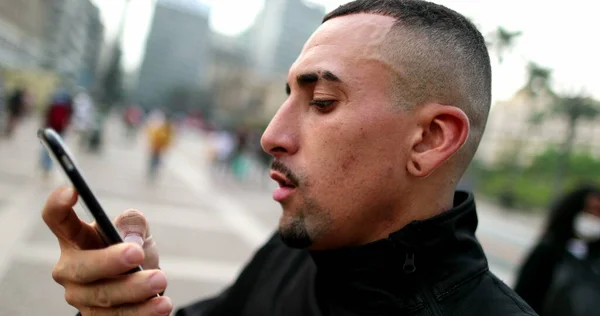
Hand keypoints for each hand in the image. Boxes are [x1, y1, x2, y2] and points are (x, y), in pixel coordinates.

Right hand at [42, 186, 172, 314]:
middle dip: (110, 261)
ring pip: (103, 296)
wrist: (146, 288)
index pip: (56, 219)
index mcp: (75, 239)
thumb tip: (130, 238)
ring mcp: (81, 297)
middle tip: (137, 254)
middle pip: (80, 267)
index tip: (74, 191)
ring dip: (134, 289)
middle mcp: (70, 269)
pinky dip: (142, 312)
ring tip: (160, 280)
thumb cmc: (134, 252)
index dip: (59, 205)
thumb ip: (133, 223)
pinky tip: (161, 305)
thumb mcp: (137, 231)